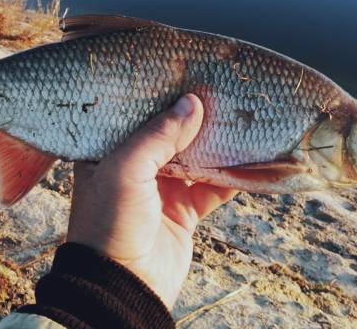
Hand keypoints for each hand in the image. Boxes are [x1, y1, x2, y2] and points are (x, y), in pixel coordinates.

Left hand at [66, 94, 237, 307]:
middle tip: (218, 86)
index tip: (182, 68)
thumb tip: (192, 102)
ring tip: (239, 114)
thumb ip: (158, 134)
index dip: (155, 93)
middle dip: (192, 114)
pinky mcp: (184, 211)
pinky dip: (232, 176)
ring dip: (216, 141)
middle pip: (168, 132)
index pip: (132, 112)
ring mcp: (160, 188)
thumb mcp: (125, 169)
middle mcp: (133, 166)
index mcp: (106, 151)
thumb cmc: (110, 223)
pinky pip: (213, 187)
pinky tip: (251, 157)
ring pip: (194, 156)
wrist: (123, 287)